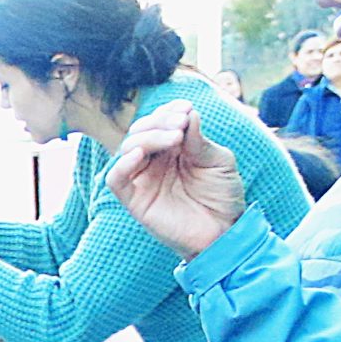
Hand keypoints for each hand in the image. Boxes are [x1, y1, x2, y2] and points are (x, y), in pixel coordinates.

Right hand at [107, 102, 246, 258]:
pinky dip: (122, 164)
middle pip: (141, 130)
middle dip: (160, 121)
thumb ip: (200, 140)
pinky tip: (140, 154)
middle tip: (181, 124)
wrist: (225, 233)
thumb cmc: (223, 197)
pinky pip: (116, 179)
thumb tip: (187, 113)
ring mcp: (143, 180)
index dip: (169, 110)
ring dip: (149, 137)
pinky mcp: (135, 201)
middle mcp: (154, 161)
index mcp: (173, 148)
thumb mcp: (219, 162)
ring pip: (128, 148)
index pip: (160, 121)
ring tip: (174, 137)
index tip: (187, 108)